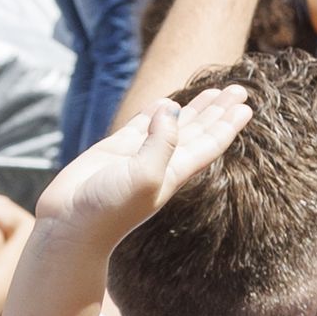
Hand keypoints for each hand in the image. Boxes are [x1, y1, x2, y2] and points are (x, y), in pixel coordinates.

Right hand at [29, 84, 256, 246]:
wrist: (68, 226)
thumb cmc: (110, 209)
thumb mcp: (146, 176)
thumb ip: (162, 142)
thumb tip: (171, 109)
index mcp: (176, 171)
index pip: (210, 142)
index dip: (228, 124)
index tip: (247, 107)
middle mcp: (161, 162)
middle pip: (198, 131)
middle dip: (218, 111)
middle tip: (239, 90)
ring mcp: (137, 155)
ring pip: (173, 125)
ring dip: (193, 109)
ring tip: (212, 91)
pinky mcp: (112, 151)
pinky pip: (140, 126)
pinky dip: (154, 112)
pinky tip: (166, 102)